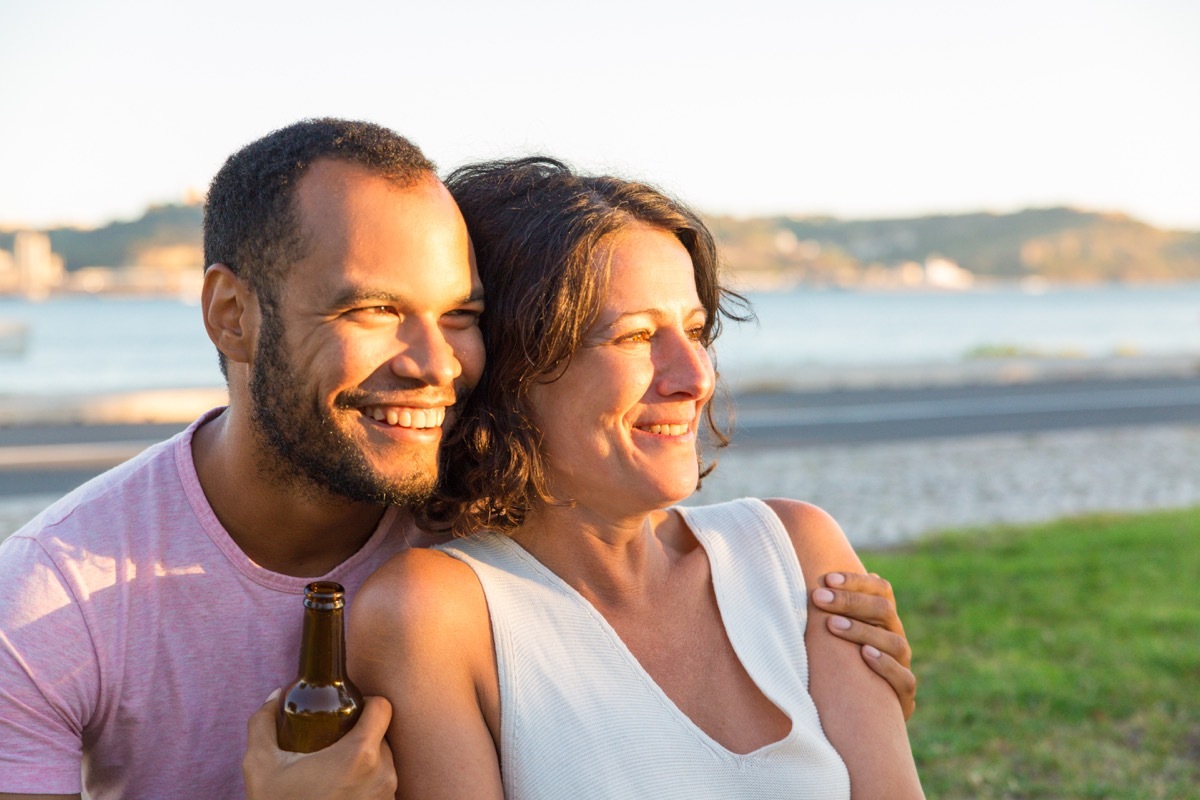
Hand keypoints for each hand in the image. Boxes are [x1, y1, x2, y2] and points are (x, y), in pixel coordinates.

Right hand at [243, 690, 397, 799]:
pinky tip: (342, 791)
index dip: (366, 703)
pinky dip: (368, 784)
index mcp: (359, 754)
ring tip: (336, 771)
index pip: (383, 707)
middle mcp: (383, 773)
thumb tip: (275, 696)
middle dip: (360, 735)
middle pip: (382, 735)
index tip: (347, 711)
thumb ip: (263, 724)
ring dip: (365, 761)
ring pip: (384, 761)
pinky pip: (383, 786)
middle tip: (333, 744)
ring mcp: (388, 796)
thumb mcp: (261, 766)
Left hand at [812, 572, 916, 719]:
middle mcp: (896, 639)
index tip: (827, 579)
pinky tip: (865, 654)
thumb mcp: (837, 638)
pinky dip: (885, 665)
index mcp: (884, 621)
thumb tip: (811, 582)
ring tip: (833, 625)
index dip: (856, 582)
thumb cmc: (842, 668)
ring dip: (862, 631)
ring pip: (894, 642)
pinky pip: (903, 678)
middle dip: (850, 601)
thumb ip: (831, 612)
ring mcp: (903, 666)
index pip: (881, 590)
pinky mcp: (905, 696)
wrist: (865, 718)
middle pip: (884, 610)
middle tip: (818, 598)